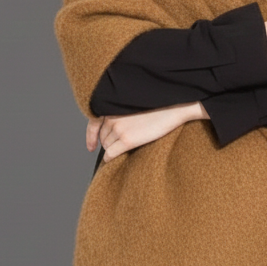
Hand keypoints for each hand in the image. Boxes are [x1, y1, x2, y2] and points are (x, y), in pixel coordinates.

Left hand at [85, 103, 201, 160]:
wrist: (175, 107)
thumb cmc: (160, 106)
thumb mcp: (134, 105)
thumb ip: (121, 114)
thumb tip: (113, 132)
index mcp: (113, 106)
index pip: (94, 122)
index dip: (91, 136)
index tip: (91, 147)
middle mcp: (112, 116)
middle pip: (103, 137)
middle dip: (109, 143)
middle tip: (120, 147)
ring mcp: (118, 128)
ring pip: (106, 146)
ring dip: (113, 150)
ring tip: (126, 150)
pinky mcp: (126, 140)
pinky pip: (110, 154)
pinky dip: (111, 159)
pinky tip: (115, 160)